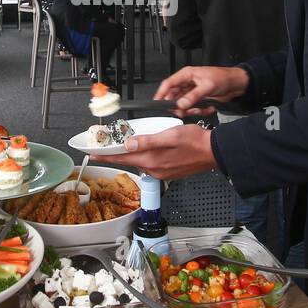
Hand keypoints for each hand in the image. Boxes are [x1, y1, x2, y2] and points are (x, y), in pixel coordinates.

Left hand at [94, 124, 216, 180]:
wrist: (214, 152)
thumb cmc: (196, 141)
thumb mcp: (170, 135)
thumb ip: (148, 141)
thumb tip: (129, 144)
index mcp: (153, 159)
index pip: (123, 158)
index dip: (106, 156)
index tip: (93, 155)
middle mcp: (155, 169)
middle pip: (129, 162)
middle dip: (115, 156)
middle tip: (103, 150)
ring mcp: (162, 172)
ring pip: (139, 163)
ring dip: (129, 157)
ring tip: (120, 149)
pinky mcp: (169, 172)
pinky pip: (150, 165)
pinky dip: (142, 159)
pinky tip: (143, 152)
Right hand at [153, 65, 249, 116]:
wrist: (236, 84)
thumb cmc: (223, 78)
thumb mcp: (207, 87)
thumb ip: (193, 96)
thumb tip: (181, 104)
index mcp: (187, 75)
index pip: (168, 84)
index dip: (161, 93)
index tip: (157, 103)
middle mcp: (188, 83)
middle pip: (174, 96)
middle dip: (178, 106)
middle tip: (182, 112)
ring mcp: (192, 92)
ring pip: (183, 104)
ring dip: (190, 110)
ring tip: (200, 109)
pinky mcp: (198, 99)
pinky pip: (193, 108)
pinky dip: (199, 110)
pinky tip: (207, 107)